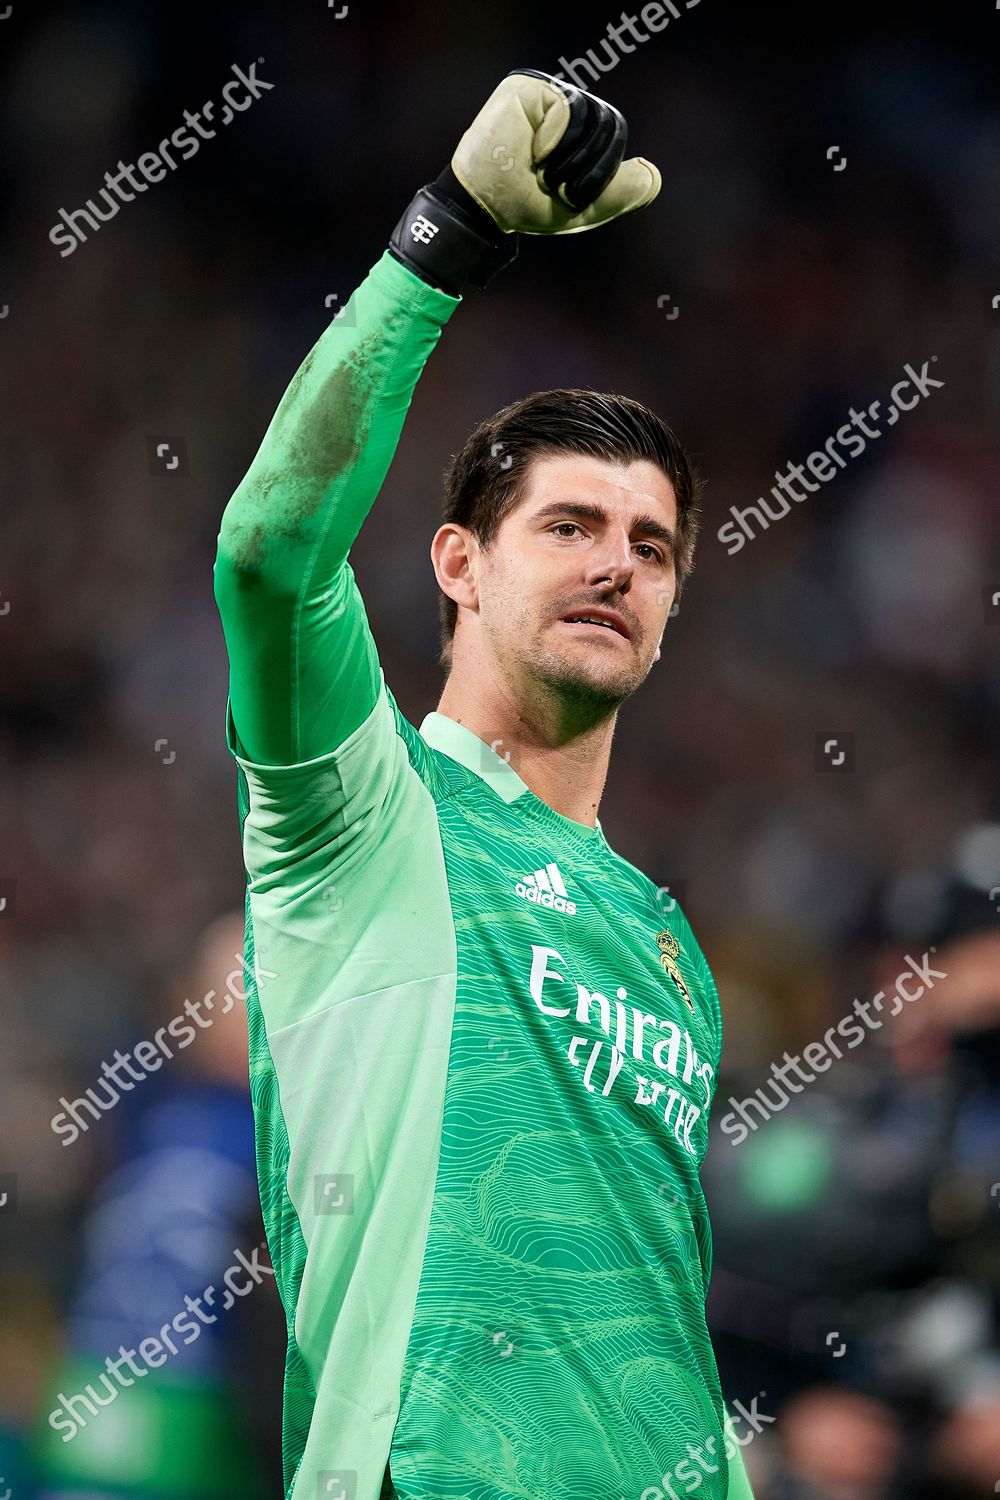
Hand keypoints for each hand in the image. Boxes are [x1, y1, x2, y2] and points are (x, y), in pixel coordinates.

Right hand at [450, 67, 660, 234]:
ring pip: (592, 117)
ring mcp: (547, 94)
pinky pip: (568, 109)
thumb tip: (653, 175)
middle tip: (552, 183)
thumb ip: (621, 191)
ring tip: (539, 168)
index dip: (601, 171)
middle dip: (588, 168)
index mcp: (579, 130)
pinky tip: (531, 149)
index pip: (614, 135)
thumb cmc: (527, 206)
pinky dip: (555, 141)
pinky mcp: (529, 87)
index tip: (567, 193)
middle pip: (610, 124)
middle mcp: (564, 107)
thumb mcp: (585, 207)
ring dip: (568, 158)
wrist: (488, 207)